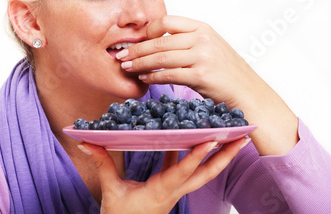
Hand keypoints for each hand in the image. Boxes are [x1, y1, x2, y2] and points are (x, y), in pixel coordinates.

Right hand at [78, 138, 249, 213]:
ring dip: (217, 156)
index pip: (182, 172)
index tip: (212, 139)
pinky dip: (191, 155)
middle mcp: (174, 191)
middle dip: (225, 157)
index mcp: (161, 191)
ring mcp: (174, 190)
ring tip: (231, 138)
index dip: (196, 155)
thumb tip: (87, 141)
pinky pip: (185, 170)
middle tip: (243, 139)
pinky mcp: (170, 188)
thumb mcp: (110, 190)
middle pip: (205, 174)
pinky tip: (194, 139)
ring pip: (201, 173)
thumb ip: (102, 163)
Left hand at [118, 15, 254, 106]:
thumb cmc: (225, 71)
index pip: (167, 21)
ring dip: (140, 63)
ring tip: (127, 67)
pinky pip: (168, 74)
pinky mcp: (201, 75)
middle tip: (121, 56)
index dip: (147, 31)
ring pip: (161, 58)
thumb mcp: (209, 46)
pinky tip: (143, 78)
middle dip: (136, 49)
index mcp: (202, 28)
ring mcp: (202, 56)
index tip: (136, 40)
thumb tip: (156, 41)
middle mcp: (202, 38)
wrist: (247, 92)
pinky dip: (152, 76)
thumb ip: (186, 40)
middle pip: (159, 41)